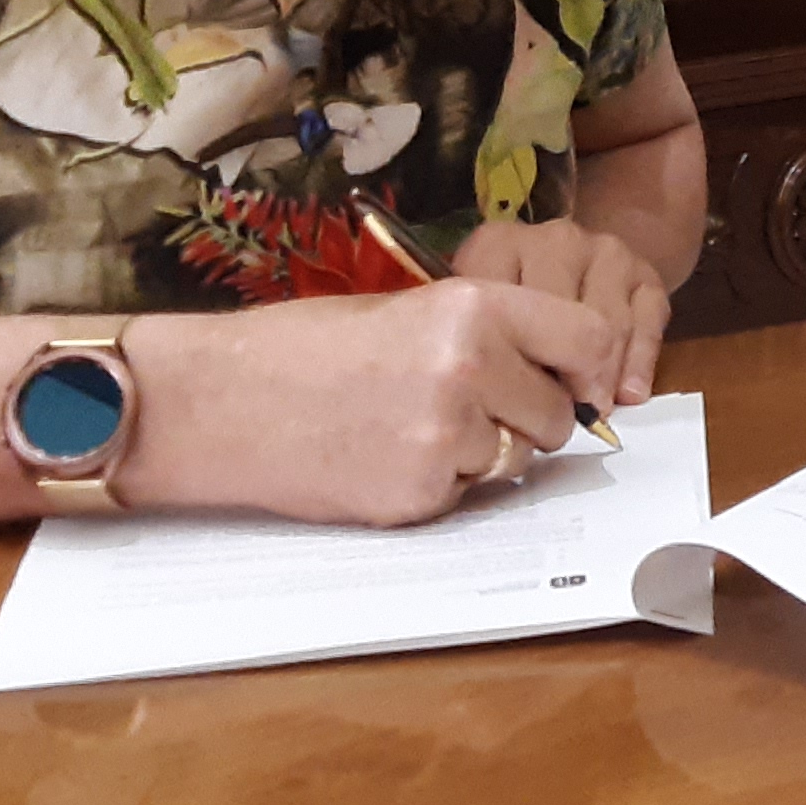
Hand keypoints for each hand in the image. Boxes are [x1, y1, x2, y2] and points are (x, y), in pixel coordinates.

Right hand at [122, 283, 623, 528]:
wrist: (217, 402)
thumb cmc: (303, 348)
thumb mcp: (407, 309)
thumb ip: (490, 335)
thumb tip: (562, 373)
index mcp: (473, 308)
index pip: (588, 339)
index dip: (588, 367)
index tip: (579, 382)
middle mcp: (471, 369)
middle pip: (556, 414)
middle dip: (525, 418)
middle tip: (464, 408)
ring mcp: (447, 437)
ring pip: (513, 460)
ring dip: (479, 452)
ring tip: (405, 427)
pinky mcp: (420, 495)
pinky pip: (464, 496)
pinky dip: (435, 484)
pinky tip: (380, 458)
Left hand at [446, 215, 675, 406]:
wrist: (577, 261)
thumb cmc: (516, 302)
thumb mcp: (482, 312)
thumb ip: (484, 340)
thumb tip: (497, 402)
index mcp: (500, 244)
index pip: (504, 304)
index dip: (508, 359)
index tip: (509, 400)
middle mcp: (555, 240)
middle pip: (562, 316)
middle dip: (562, 375)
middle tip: (558, 419)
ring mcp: (606, 253)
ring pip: (608, 324)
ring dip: (603, 377)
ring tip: (592, 412)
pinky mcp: (646, 274)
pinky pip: (647, 324)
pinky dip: (638, 364)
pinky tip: (628, 394)